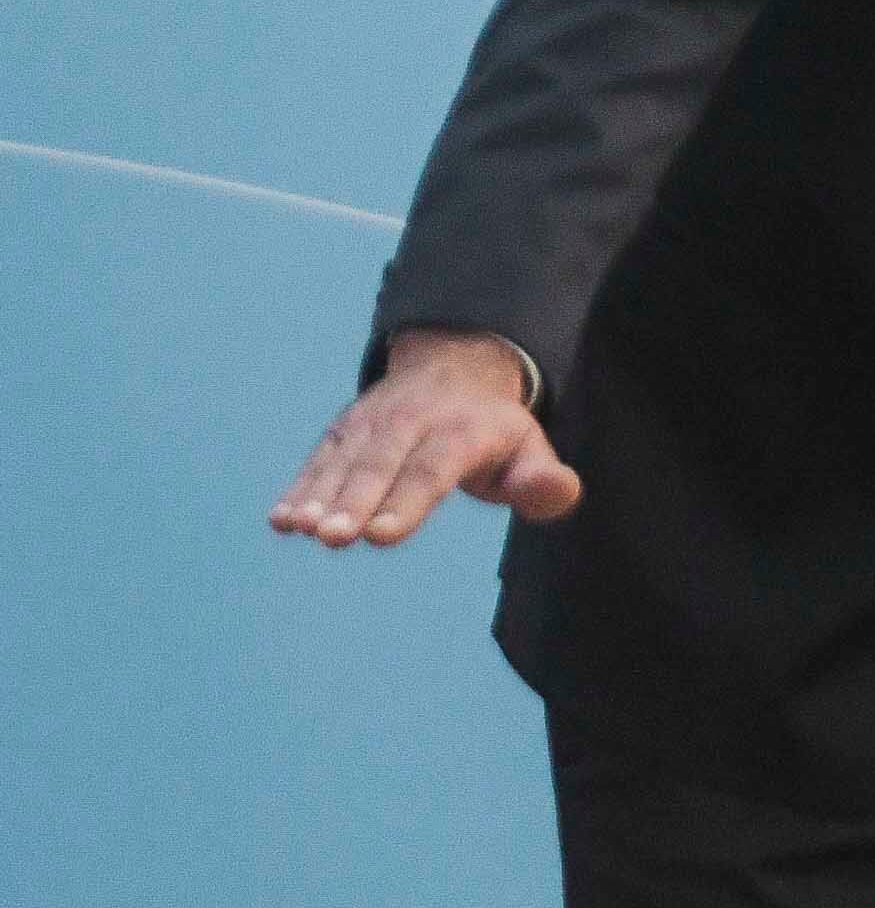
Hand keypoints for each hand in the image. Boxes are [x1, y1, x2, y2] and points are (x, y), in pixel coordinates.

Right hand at [268, 329, 580, 545]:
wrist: (456, 370)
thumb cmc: (494, 432)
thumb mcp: (530, 450)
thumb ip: (542, 480)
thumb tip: (561, 491)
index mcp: (463, 430)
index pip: (433, 469)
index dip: (407, 501)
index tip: (381, 536)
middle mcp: (413, 422)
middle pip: (381, 465)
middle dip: (355, 501)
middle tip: (333, 537)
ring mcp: (373, 424)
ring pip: (345, 461)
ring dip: (318, 495)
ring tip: (298, 528)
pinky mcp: (345, 433)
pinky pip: (321, 460)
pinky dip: (300, 487)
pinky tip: (281, 520)